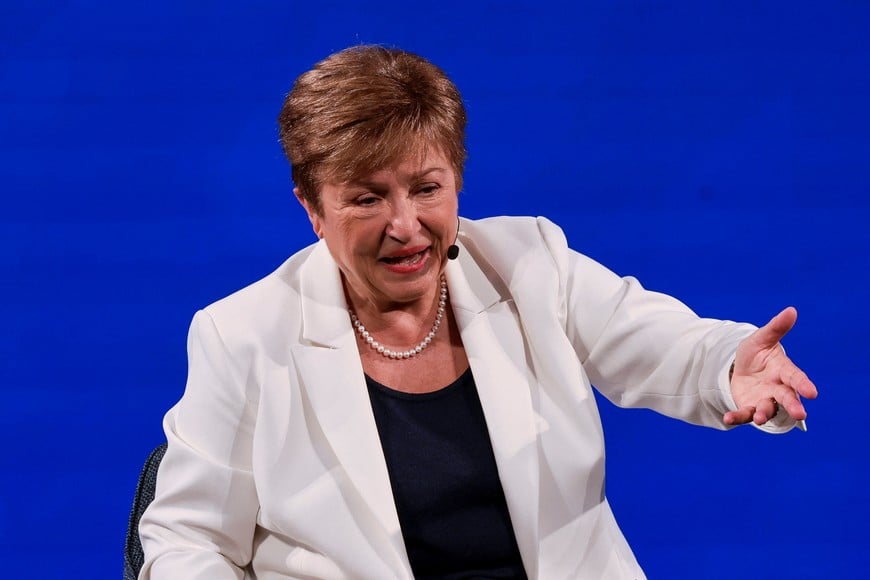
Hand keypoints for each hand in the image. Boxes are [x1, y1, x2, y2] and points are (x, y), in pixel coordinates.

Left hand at [723, 306, 817, 426]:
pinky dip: (738, 417)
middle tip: (800, 414)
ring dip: (765, 414)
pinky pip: (745, 414)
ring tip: (761, 418)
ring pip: (768, 409)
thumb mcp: (762, 338)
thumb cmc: (757, 353)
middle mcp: (777, 388)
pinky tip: (728, 418)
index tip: (813, 392)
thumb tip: (792, 310)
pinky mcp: (749, 407)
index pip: (796, 377)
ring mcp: (764, 400)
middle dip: (793, 405)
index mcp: (783, 371)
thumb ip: (776, 328)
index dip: (804, 384)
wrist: (740, 367)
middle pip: (787, 398)